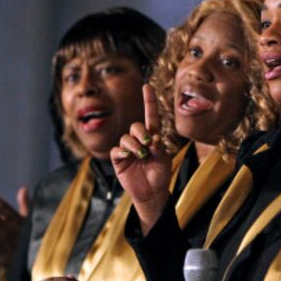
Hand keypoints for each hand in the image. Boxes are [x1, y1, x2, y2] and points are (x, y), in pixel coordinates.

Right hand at [111, 84, 170, 232]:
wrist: (152, 194)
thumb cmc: (160, 176)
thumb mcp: (164, 160)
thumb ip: (158, 147)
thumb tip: (152, 137)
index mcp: (152, 138)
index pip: (150, 116)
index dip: (149, 102)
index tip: (147, 86)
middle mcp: (139, 141)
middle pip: (136, 126)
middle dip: (141, 132)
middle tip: (148, 143)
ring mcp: (128, 150)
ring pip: (126, 138)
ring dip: (134, 145)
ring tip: (142, 155)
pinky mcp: (119, 160)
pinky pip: (117, 150)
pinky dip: (122, 152)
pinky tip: (128, 157)